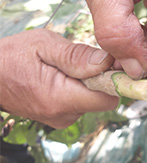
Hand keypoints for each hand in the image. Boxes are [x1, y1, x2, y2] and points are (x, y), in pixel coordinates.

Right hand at [0, 30, 118, 128]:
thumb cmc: (13, 56)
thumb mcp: (44, 45)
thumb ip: (76, 56)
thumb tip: (106, 63)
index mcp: (60, 98)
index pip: (107, 98)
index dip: (115, 79)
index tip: (114, 61)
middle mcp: (64, 114)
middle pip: (103, 99)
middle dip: (103, 78)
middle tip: (89, 58)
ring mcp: (62, 117)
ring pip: (94, 99)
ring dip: (91, 82)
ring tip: (70, 66)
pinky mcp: (61, 115)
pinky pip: (82, 101)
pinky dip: (81, 88)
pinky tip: (66, 75)